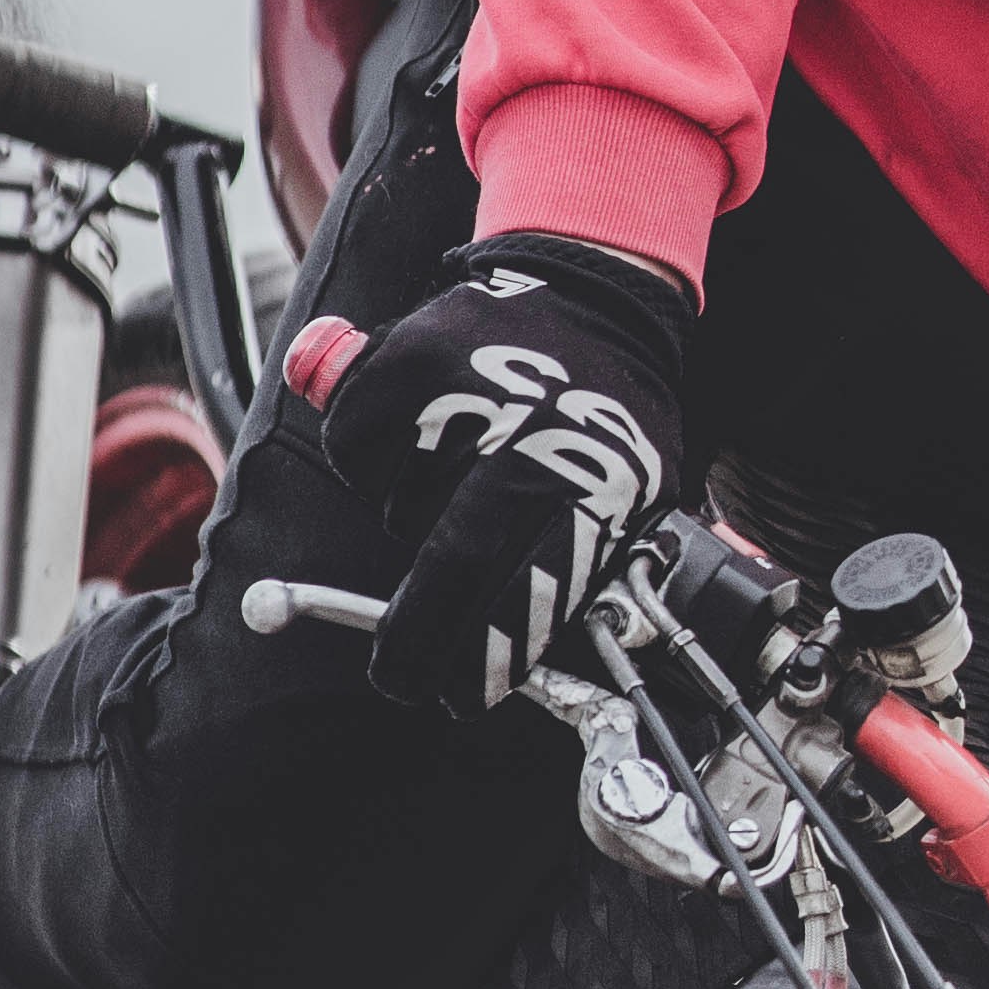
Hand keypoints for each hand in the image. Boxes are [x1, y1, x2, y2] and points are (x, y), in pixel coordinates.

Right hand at [306, 237, 697, 720]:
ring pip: (401, 511)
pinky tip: (428, 436)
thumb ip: (583, 568)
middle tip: (404, 673)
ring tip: (467, 475)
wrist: (592, 294)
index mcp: (591, 479)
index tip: (462, 694)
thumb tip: (529, 659)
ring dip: (417, 523)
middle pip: (451, 565)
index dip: (490, 655)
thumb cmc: (610, 413)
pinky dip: (378, 464)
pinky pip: (357, 452)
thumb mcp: (631, 493)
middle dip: (420, 636)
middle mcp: (524, 432)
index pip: (531, 590)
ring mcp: (456, 392)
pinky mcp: (399, 360)